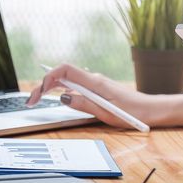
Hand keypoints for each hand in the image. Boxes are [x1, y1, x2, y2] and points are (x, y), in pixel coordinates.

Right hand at [25, 63, 182, 128]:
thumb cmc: (133, 112)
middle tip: (32, 101)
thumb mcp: (107, 112)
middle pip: (63, 75)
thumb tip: (63, 97)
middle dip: (44, 85)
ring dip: (51, 88)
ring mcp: (96, 84)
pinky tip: (56, 97)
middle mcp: (94, 79)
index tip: (39, 93)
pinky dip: (63, 90)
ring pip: (68, 81)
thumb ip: (84, 104)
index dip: (48, 77)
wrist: (151, 110)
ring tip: (37, 99)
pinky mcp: (98, 90)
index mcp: (95, 82)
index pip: (65, 70)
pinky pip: (76, 87)